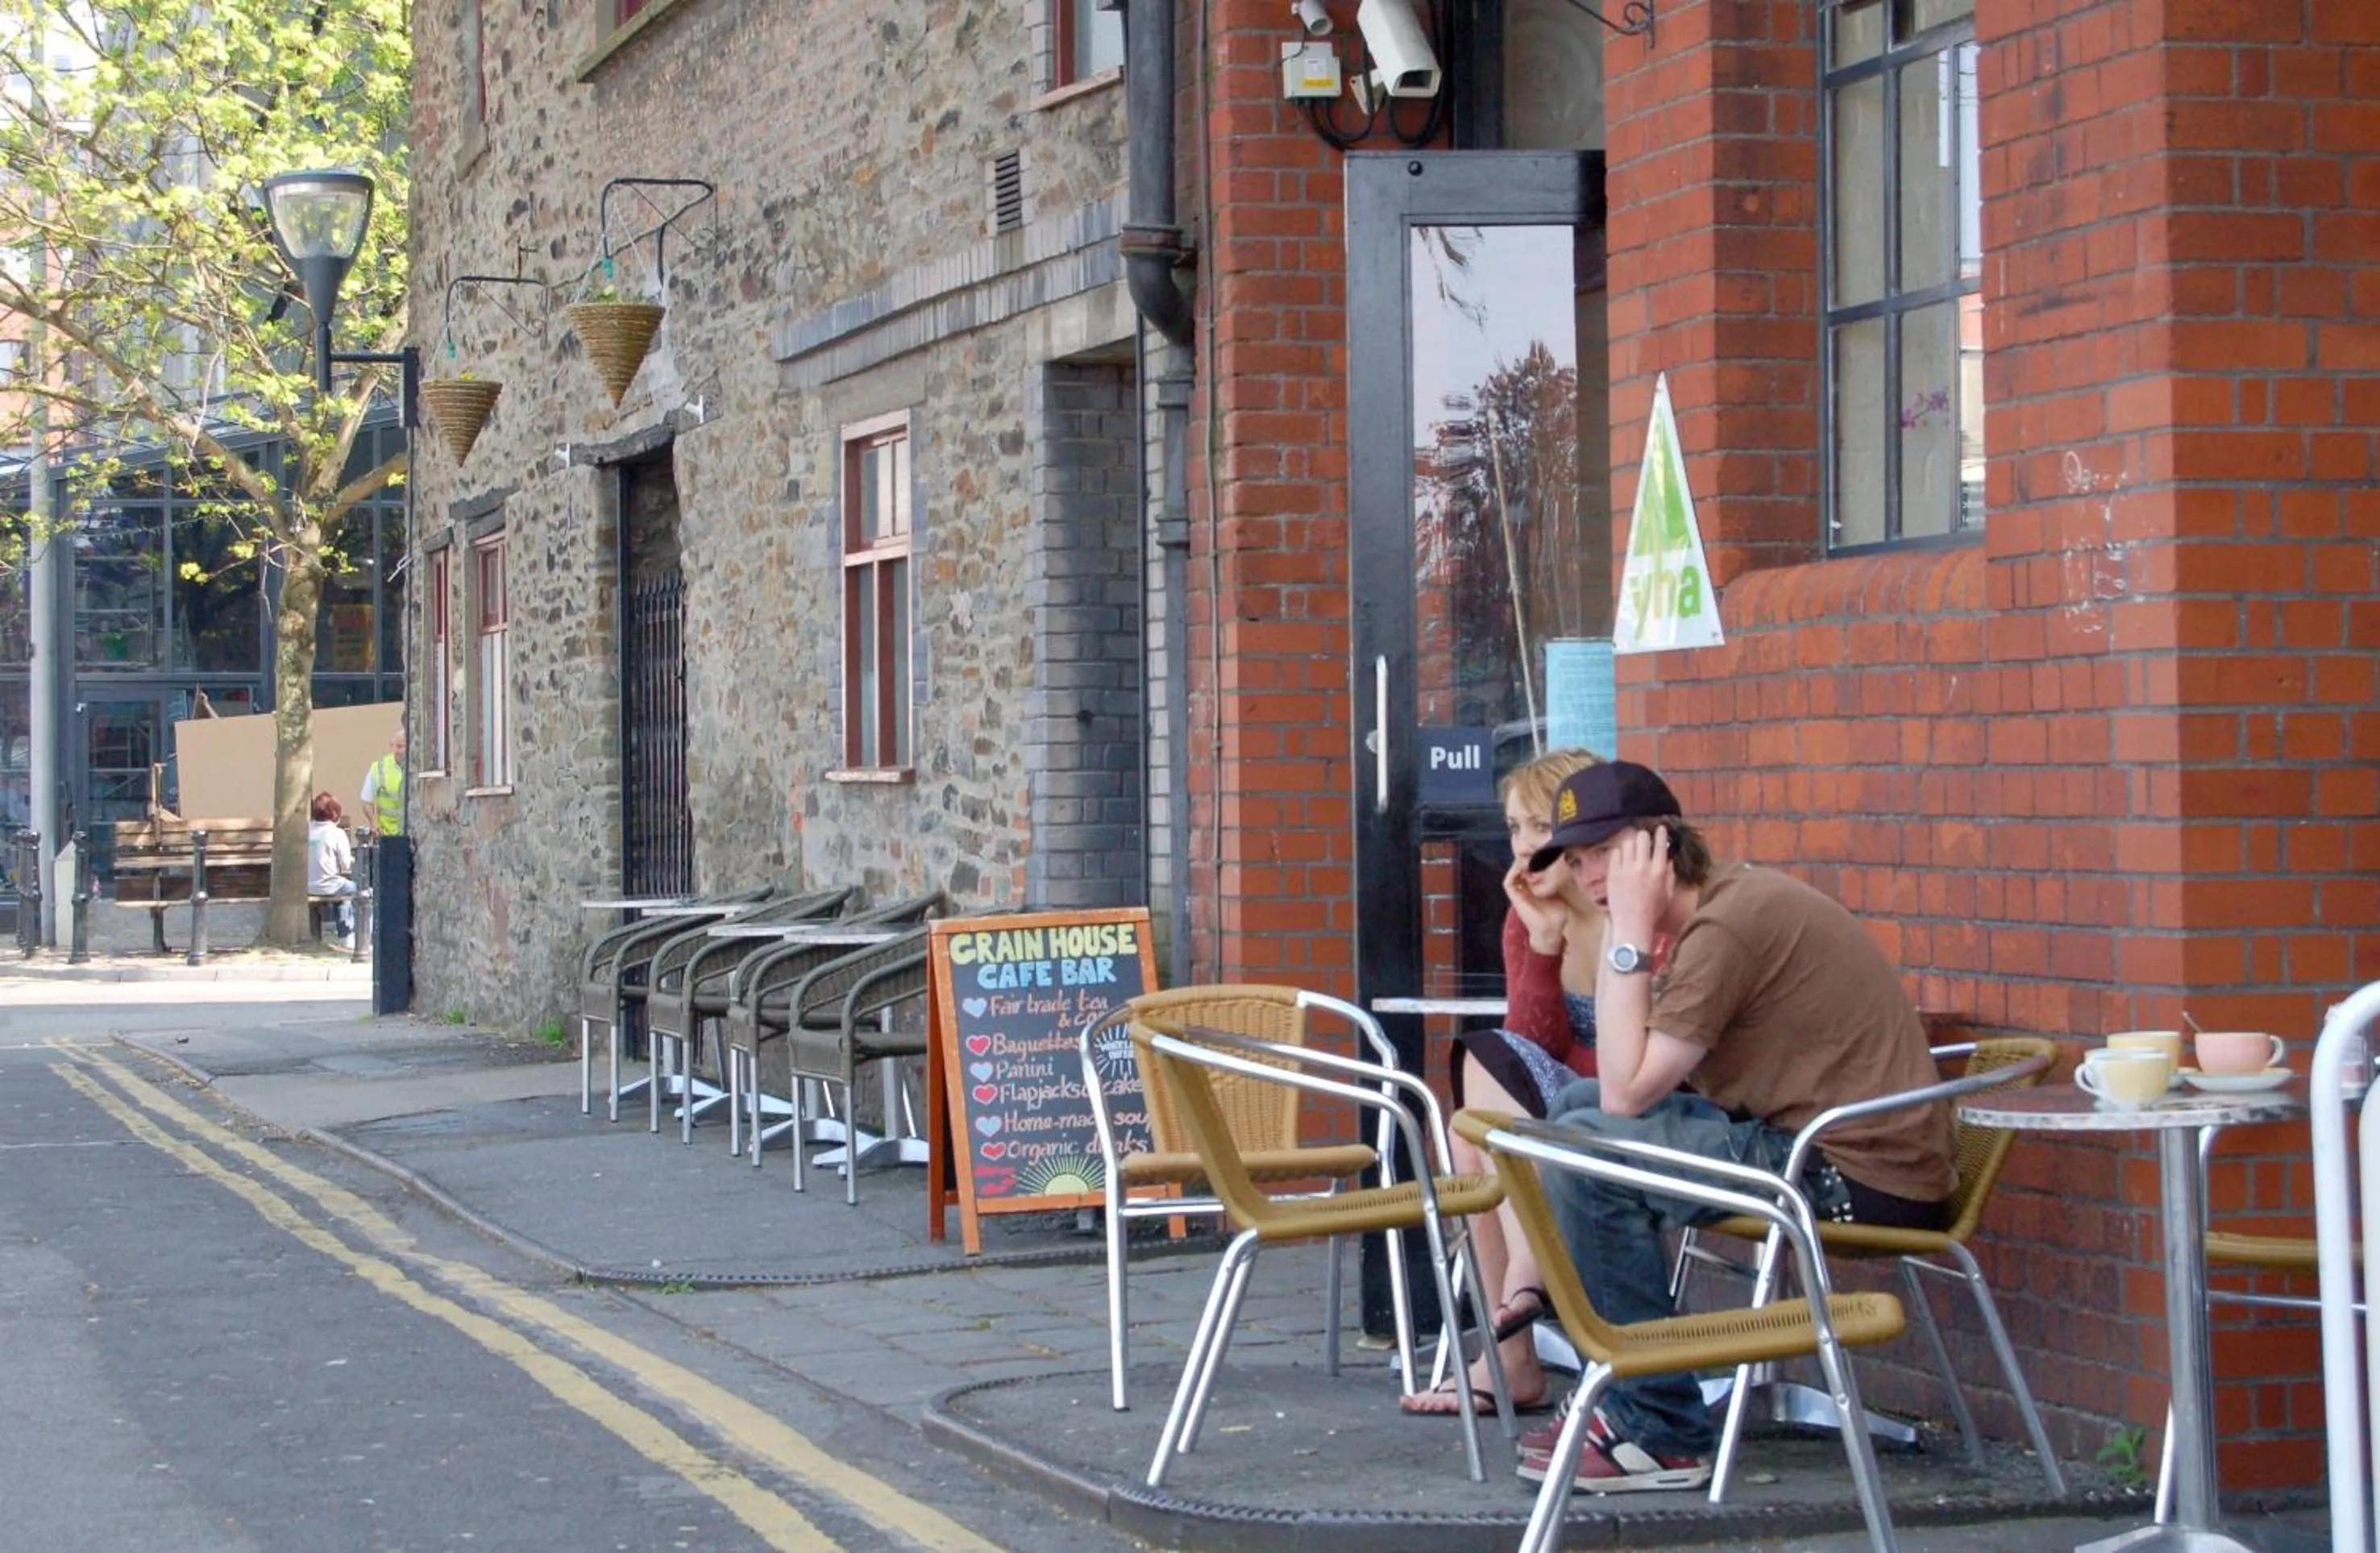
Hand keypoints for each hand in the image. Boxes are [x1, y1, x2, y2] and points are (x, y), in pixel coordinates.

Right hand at [1503, 856, 1569, 954]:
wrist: (1550, 931)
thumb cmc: (1558, 915)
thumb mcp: (1562, 893)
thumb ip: (1560, 880)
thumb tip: (1567, 865)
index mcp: (1535, 886)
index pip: (1531, 867)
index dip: (1534, 858)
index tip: (1543, 850)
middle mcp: (1525, 887)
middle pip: (1520, 866)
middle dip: (1526, 857)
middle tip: (1534, 848)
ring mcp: (1518, 892)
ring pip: (1513, 871)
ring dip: (1519, 863)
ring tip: (1529, 856)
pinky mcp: (1514, 897)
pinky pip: (1509, 881)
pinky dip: (1514, 872)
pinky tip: (1524, 867)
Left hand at [1602, 825, 1674, 945]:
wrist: (1631, 924)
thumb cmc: (1652, 911)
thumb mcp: (1667, 894)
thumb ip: (1669, 875)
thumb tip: (1668, 860)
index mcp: (1658, 871)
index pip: (1660, 845)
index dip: (1661, 834)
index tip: (1660, 829)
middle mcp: (1642, 867)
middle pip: (1642, 838)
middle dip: (1644, 836)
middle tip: (1643, 840)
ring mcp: (1625, 869)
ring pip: (1627, 843)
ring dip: (1631, 844)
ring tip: (1632, 849)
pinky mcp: (1612, 873)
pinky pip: (1615, 853)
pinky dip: (1619, 853)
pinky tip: (1622, 858)